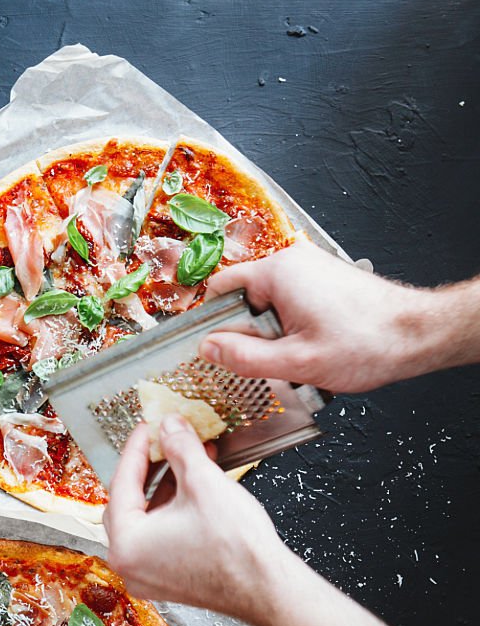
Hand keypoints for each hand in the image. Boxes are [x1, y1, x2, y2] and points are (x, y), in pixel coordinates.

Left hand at [103, 415, 294, 624]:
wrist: (267, 589)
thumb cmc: (237, 551)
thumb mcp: (204, 482)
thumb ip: (180, 448)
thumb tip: (170, 426)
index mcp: (127, 544)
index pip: (123, 482)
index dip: (138, 448)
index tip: (149, 428)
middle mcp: (130, 564)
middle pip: (129, 501)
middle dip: (150, 467)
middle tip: (162, 441)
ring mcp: (147, 575)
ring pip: (146, 518)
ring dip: (165, 486)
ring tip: (186, 458)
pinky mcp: (166, 578)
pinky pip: (159, 535)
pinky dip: (172, 509)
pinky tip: (192, 486)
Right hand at [200, 239, 439, 392]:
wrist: (416, 335)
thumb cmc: (367, 343)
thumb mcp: (295, 362)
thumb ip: (244, 356)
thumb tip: (209, 349)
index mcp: (278, 272)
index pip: (220, 288)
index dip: (213, 322)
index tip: (217, 348)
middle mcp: (292, 263)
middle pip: (243, 298)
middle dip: (249, 333)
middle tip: (268, 361)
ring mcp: (310, 270)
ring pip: (267, 305)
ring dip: (272, 335)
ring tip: (296, 357)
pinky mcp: (323, 282)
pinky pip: (288, 305)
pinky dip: (291, 329)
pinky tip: (310, 349)